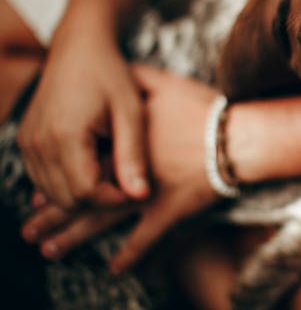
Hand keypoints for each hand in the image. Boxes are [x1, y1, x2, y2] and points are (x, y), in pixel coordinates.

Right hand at [18, 0, 165, 209]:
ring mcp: (27, 143)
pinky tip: (94, 164)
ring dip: (82, 192)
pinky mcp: (26, 142)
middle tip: (127, 181)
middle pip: (65, 198)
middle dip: (99, 199)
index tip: (137, 188)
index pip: (85, 193)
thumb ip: (133, 155)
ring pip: (52, 193)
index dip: (113, 199)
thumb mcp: (130, 111)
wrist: (79, 47)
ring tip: (112, 170)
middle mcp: (38, 143)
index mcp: (64, 135)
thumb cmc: (110, 74)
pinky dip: (67, 181)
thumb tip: (140, 195)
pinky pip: (43, 178)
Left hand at [22, 65, 219, 272]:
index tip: (36, 196)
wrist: (235, 137)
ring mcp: (146, 195)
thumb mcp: (167, 83)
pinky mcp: (169, 211)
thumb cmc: (203, 109)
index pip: (78, 167)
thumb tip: (120, 67)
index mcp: (121, 146)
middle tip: (30, 230)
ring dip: (74, 238)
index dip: (55, 182)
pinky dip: (130, 256)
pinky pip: (145, 239)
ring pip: (102, 222)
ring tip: (50, 250)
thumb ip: (139, 76)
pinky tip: (115, 269)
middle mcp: (125, 174)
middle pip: (80, 198)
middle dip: (52, 216)